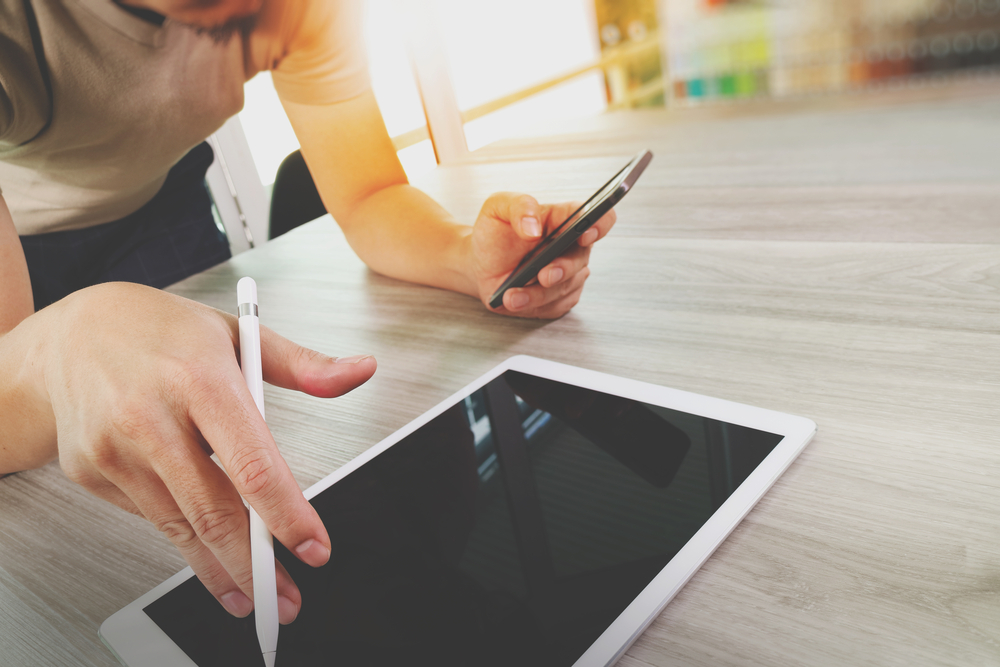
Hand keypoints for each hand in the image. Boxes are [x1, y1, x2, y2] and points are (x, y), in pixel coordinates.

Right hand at [39, 283, 375, 623]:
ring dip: (221, 570)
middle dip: (256, 566)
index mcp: (199, 378)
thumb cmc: (162, 333)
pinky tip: (207, 551)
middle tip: (284, 598)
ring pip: (180, 527)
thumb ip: (304, 365)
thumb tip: (358, 372)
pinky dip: (185, 538)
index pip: (252, 463)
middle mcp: (150, 416)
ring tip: (252, 597)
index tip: (314, 546)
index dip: (286, 515)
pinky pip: (153, 516)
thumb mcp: (239, 333)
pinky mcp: (92, 472)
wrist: (71, 337)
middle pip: (213, 511)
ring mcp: (115, 448)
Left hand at [469, 192, 616, 317]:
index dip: (598, 224)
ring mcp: (568, 274)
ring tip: (512, 295)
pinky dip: (534, 305)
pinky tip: (515, 300)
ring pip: (565, 287)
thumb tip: (534, 228)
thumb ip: (519, 207)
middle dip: (563, 269)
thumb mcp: (497, 208)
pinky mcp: (559, 298)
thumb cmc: (494, 233)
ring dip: (538, 294)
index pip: (595, 217)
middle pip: (581, 258)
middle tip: (544, 275)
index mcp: (563, 219)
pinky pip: (555, 305)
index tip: (584, 234)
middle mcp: (571, 247)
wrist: (480, 263)